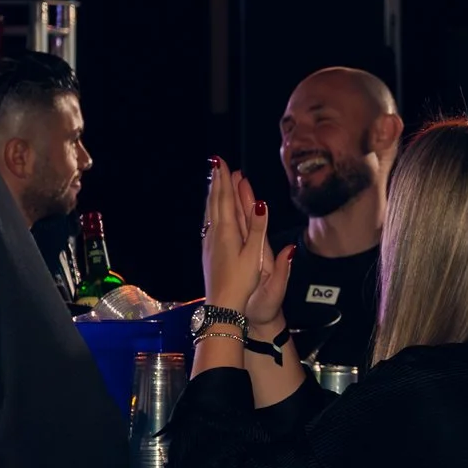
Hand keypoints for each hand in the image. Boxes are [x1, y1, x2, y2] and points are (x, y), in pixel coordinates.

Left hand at [202, 159, 271, 310]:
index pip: (225, 199)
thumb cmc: (241, 282)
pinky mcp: (208, 252)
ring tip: (213, 181)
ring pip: (209, 212)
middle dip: (216, 182)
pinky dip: (210, 210)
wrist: (222, 305)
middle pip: (215, 202)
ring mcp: (209, 243)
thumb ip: (257, 228)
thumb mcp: (254, 255)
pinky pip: (208, 223)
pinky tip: (211, 213)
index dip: (224, 180)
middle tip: (215, 164)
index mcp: (227, 232)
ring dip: (212, 194)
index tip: (221, 162)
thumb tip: (259, 203)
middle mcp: (215, 234)